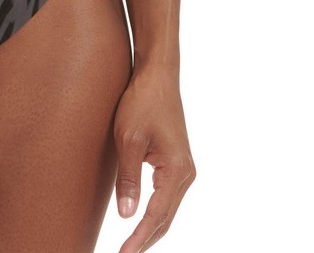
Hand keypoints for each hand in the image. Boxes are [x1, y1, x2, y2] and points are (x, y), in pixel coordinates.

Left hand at [113, 64, 194, 252]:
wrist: (157, 76)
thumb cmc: (141, 102)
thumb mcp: (128, 139)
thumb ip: (128, 179)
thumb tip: (127, 216)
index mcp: (177, 170)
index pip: (157, 215)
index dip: (140, 238)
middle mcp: (186, 174)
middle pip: (166, 218)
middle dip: (146, 239)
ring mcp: (184, 169)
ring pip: (167, 209)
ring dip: (151, 229)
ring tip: (130, 247)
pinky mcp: (176, 163)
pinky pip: (167, 197)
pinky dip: (155, 214)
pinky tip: (142, 222)